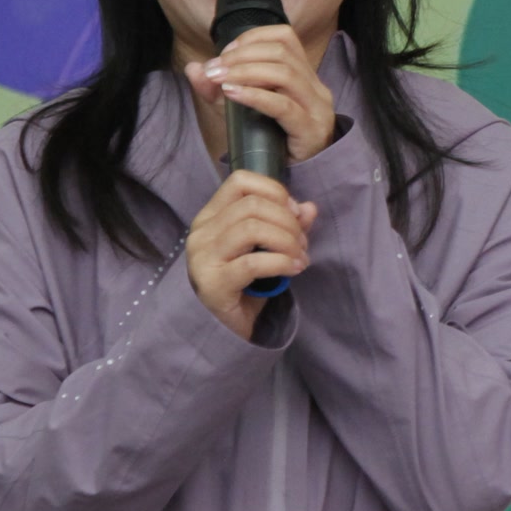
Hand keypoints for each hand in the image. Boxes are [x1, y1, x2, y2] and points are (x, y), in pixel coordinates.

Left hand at [185, 25, 335, 162]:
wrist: (295, 180)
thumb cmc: (270, 143)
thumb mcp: (238, 111)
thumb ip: (215, 90)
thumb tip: (192, 68)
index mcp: (304, 75)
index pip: (285, 36)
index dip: (252, 37)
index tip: (224, 52)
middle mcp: (315, 87)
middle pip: (281, 52)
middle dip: (242, 56)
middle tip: (213, 69)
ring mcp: (316, 108)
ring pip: (284, 74)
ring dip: (245, 72)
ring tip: (218, 79)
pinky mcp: (310, 130)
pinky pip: (283, 105)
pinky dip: (255, 95)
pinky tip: (232, 94)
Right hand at [186, 170, 316, 339]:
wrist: (225, 329)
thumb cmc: (245, 284)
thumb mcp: (267, 247)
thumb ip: (286, 225)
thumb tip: (309, 208)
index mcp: (210, 216)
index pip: (239, 181)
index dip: (273, 190)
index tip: (294, 212)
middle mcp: (201, 232)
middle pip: (251, 205)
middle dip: (287, 221)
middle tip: (302, 242)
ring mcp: (203, 257)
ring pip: (251, 229)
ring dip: (286, 241)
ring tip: (300, 257)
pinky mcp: (213, 284)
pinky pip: (252, 263)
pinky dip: (281, 262)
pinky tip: (295, 268)